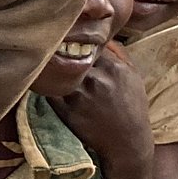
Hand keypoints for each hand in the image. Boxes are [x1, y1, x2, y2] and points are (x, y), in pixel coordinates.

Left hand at [49, 44, 152, 164]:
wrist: (127, 142)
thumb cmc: (131, 107)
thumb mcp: (133, 77)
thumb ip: (120, 54)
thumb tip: (106, 36)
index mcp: (113, 68)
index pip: (90, 43)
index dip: (79, 41)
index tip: (72, 40)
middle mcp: (97, 80)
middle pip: (71, 54)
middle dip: (63, 50)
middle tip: (52, 46)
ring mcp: (81, 96)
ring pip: (58, 72)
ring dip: (51, 67)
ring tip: (44, 62)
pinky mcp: (68, 111)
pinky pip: (50, 92)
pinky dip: (46, 85)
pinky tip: (45, 82)